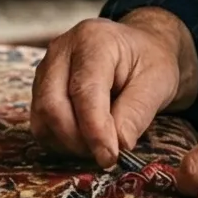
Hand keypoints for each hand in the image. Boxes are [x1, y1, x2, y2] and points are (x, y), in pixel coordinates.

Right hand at [31, 14, 187, 167]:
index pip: (84, 91)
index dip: (94, 129)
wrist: (139, 47)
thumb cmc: (149, 61)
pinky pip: (40, 121)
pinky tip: (85, 139)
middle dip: (78, 140)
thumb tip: (118, 146)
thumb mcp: (157, 82)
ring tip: (98, 145)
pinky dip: (60, 139)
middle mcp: (62, 50)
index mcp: (94, 41)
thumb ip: (136, 113)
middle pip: (53, 105)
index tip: (109, 157)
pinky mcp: (41, 86)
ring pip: (42, 116)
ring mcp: (46, 67)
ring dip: (68, 142)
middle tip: (106, 155)